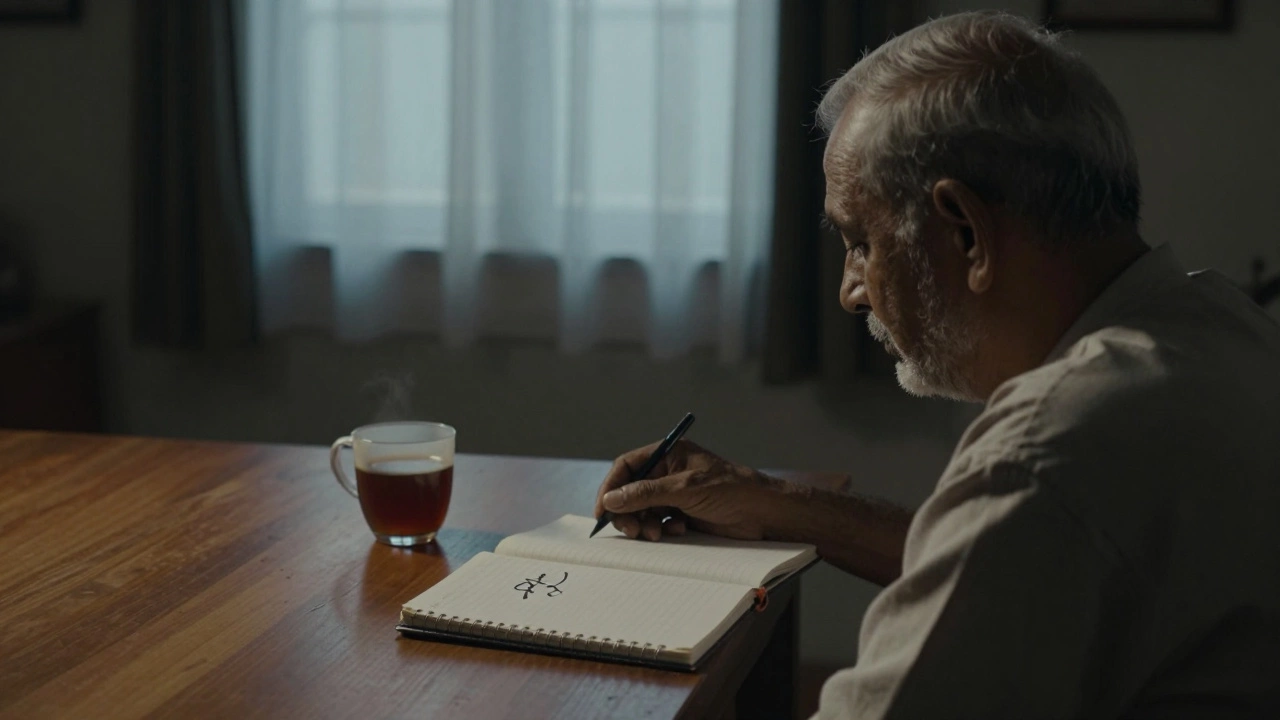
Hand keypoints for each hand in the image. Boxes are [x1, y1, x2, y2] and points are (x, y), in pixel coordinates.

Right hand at [593, 440, 785, 541]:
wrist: (763, 513)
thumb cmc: (731, 489)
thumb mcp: (686, 488)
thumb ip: (647, 493)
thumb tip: (612, 499)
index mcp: (669, 454)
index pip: (628, 466)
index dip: (612, 487)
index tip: (603, 510)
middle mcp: (669, 473)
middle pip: (631, 491)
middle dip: (628, 511)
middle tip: (631, 530)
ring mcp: (676, 495)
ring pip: (643, 511)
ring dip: (644, 524)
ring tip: (656, 534)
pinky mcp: (683, 515)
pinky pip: (658, 523)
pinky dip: (662, 530)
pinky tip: (679, 531)